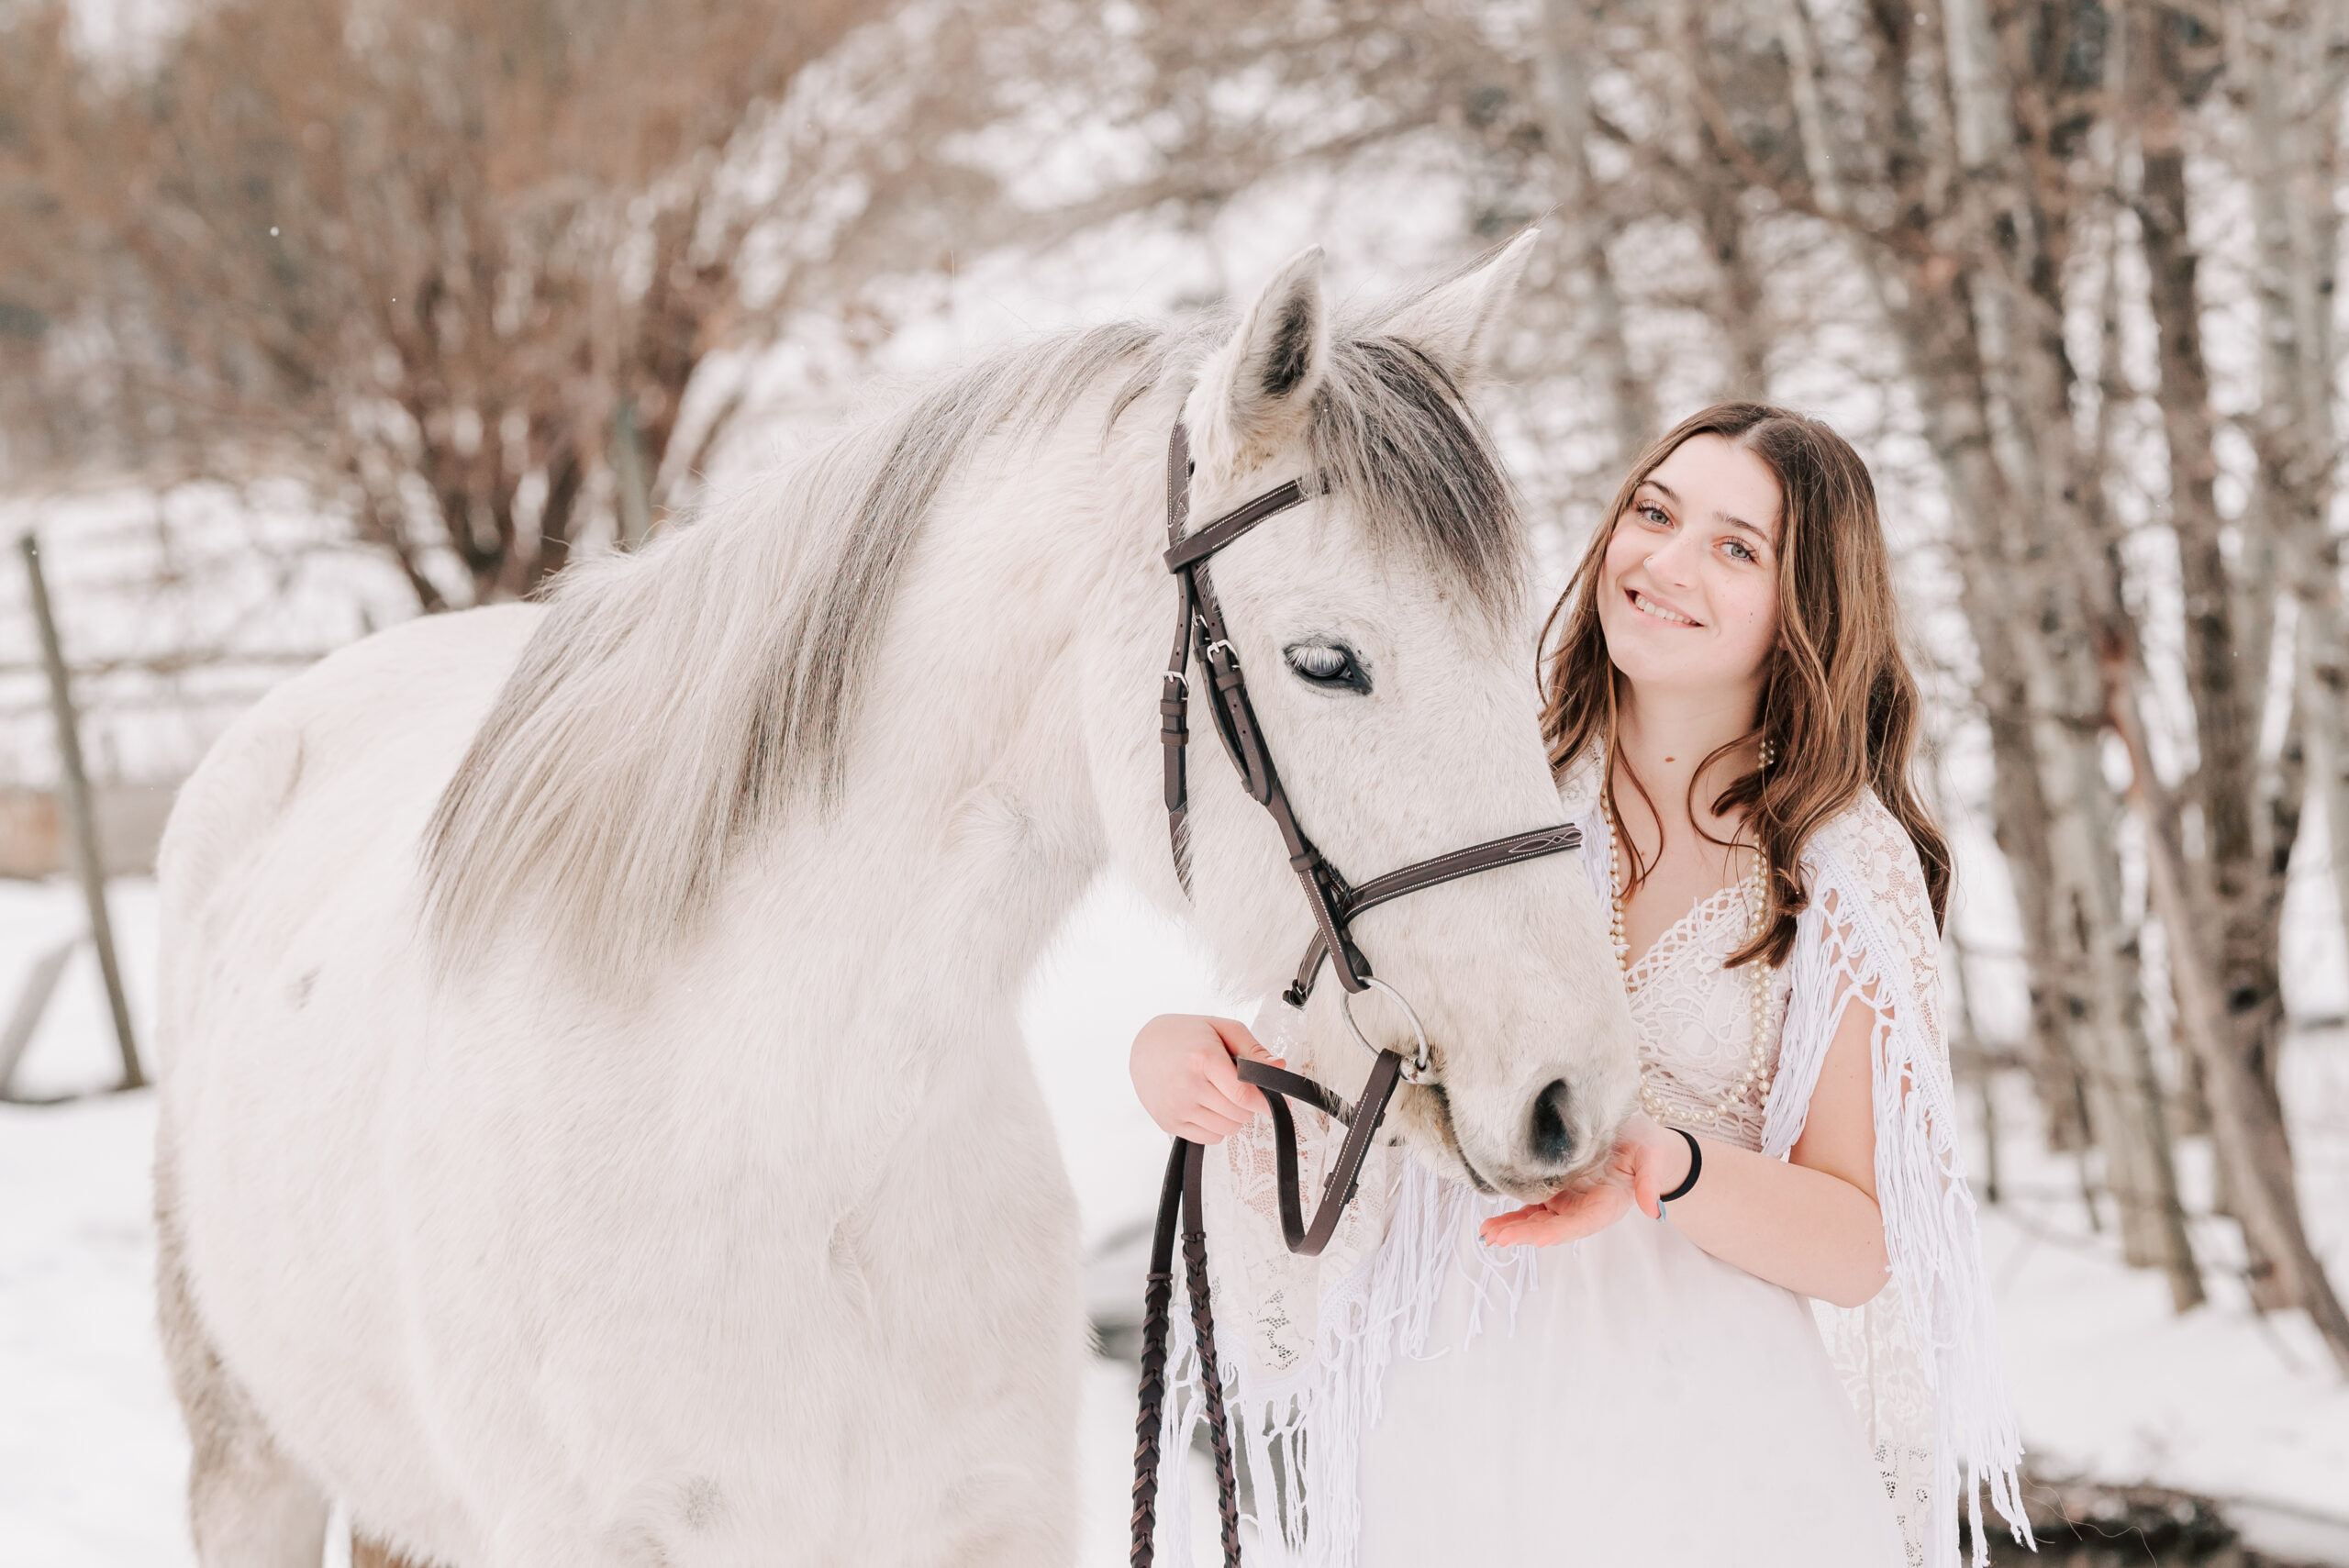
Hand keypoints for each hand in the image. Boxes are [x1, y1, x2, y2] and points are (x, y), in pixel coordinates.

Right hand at [1129, 1014, 1284, 1143]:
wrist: (1144, 1046)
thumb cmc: (1187, 1035)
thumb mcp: (1222, 1029)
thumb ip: (1253, 1049)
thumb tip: (1279, 1067)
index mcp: (1203, 1059)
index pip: (1244, 1094)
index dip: (1265, 1102)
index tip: (1276, 1102)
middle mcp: (1188, 1086)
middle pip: (1239, 1114)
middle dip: (1248, 1105)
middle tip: (1238, 1088)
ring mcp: (1177, 1107)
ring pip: (1227, 1130)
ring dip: (1233, 1116)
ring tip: (1221, 1095)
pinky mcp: (1169, 1123)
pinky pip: (1210, 1139)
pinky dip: (1217, 1126)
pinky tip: (1208, 1106)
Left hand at [1477, 1113, 1690, 1248]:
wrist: (1639, 1139)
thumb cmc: (1647, 1147)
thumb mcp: (1652, 1157)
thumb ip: (1650, 1183)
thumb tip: (1653, 1211)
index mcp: (1607, 1205)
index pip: (1582, 1223)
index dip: (1560, 1231)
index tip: (1539, 1238)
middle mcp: (1584, 1208)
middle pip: (1553, 1226)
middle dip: (1526, 1233)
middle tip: (1498, 1237)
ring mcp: (1568, 1201)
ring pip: (1538, 1219)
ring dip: (1514, 1228)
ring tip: (1487, 1233)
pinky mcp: (1557, 1190)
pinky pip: (1532, 1206)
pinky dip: (1513, 1216)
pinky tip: (1492, 1224)